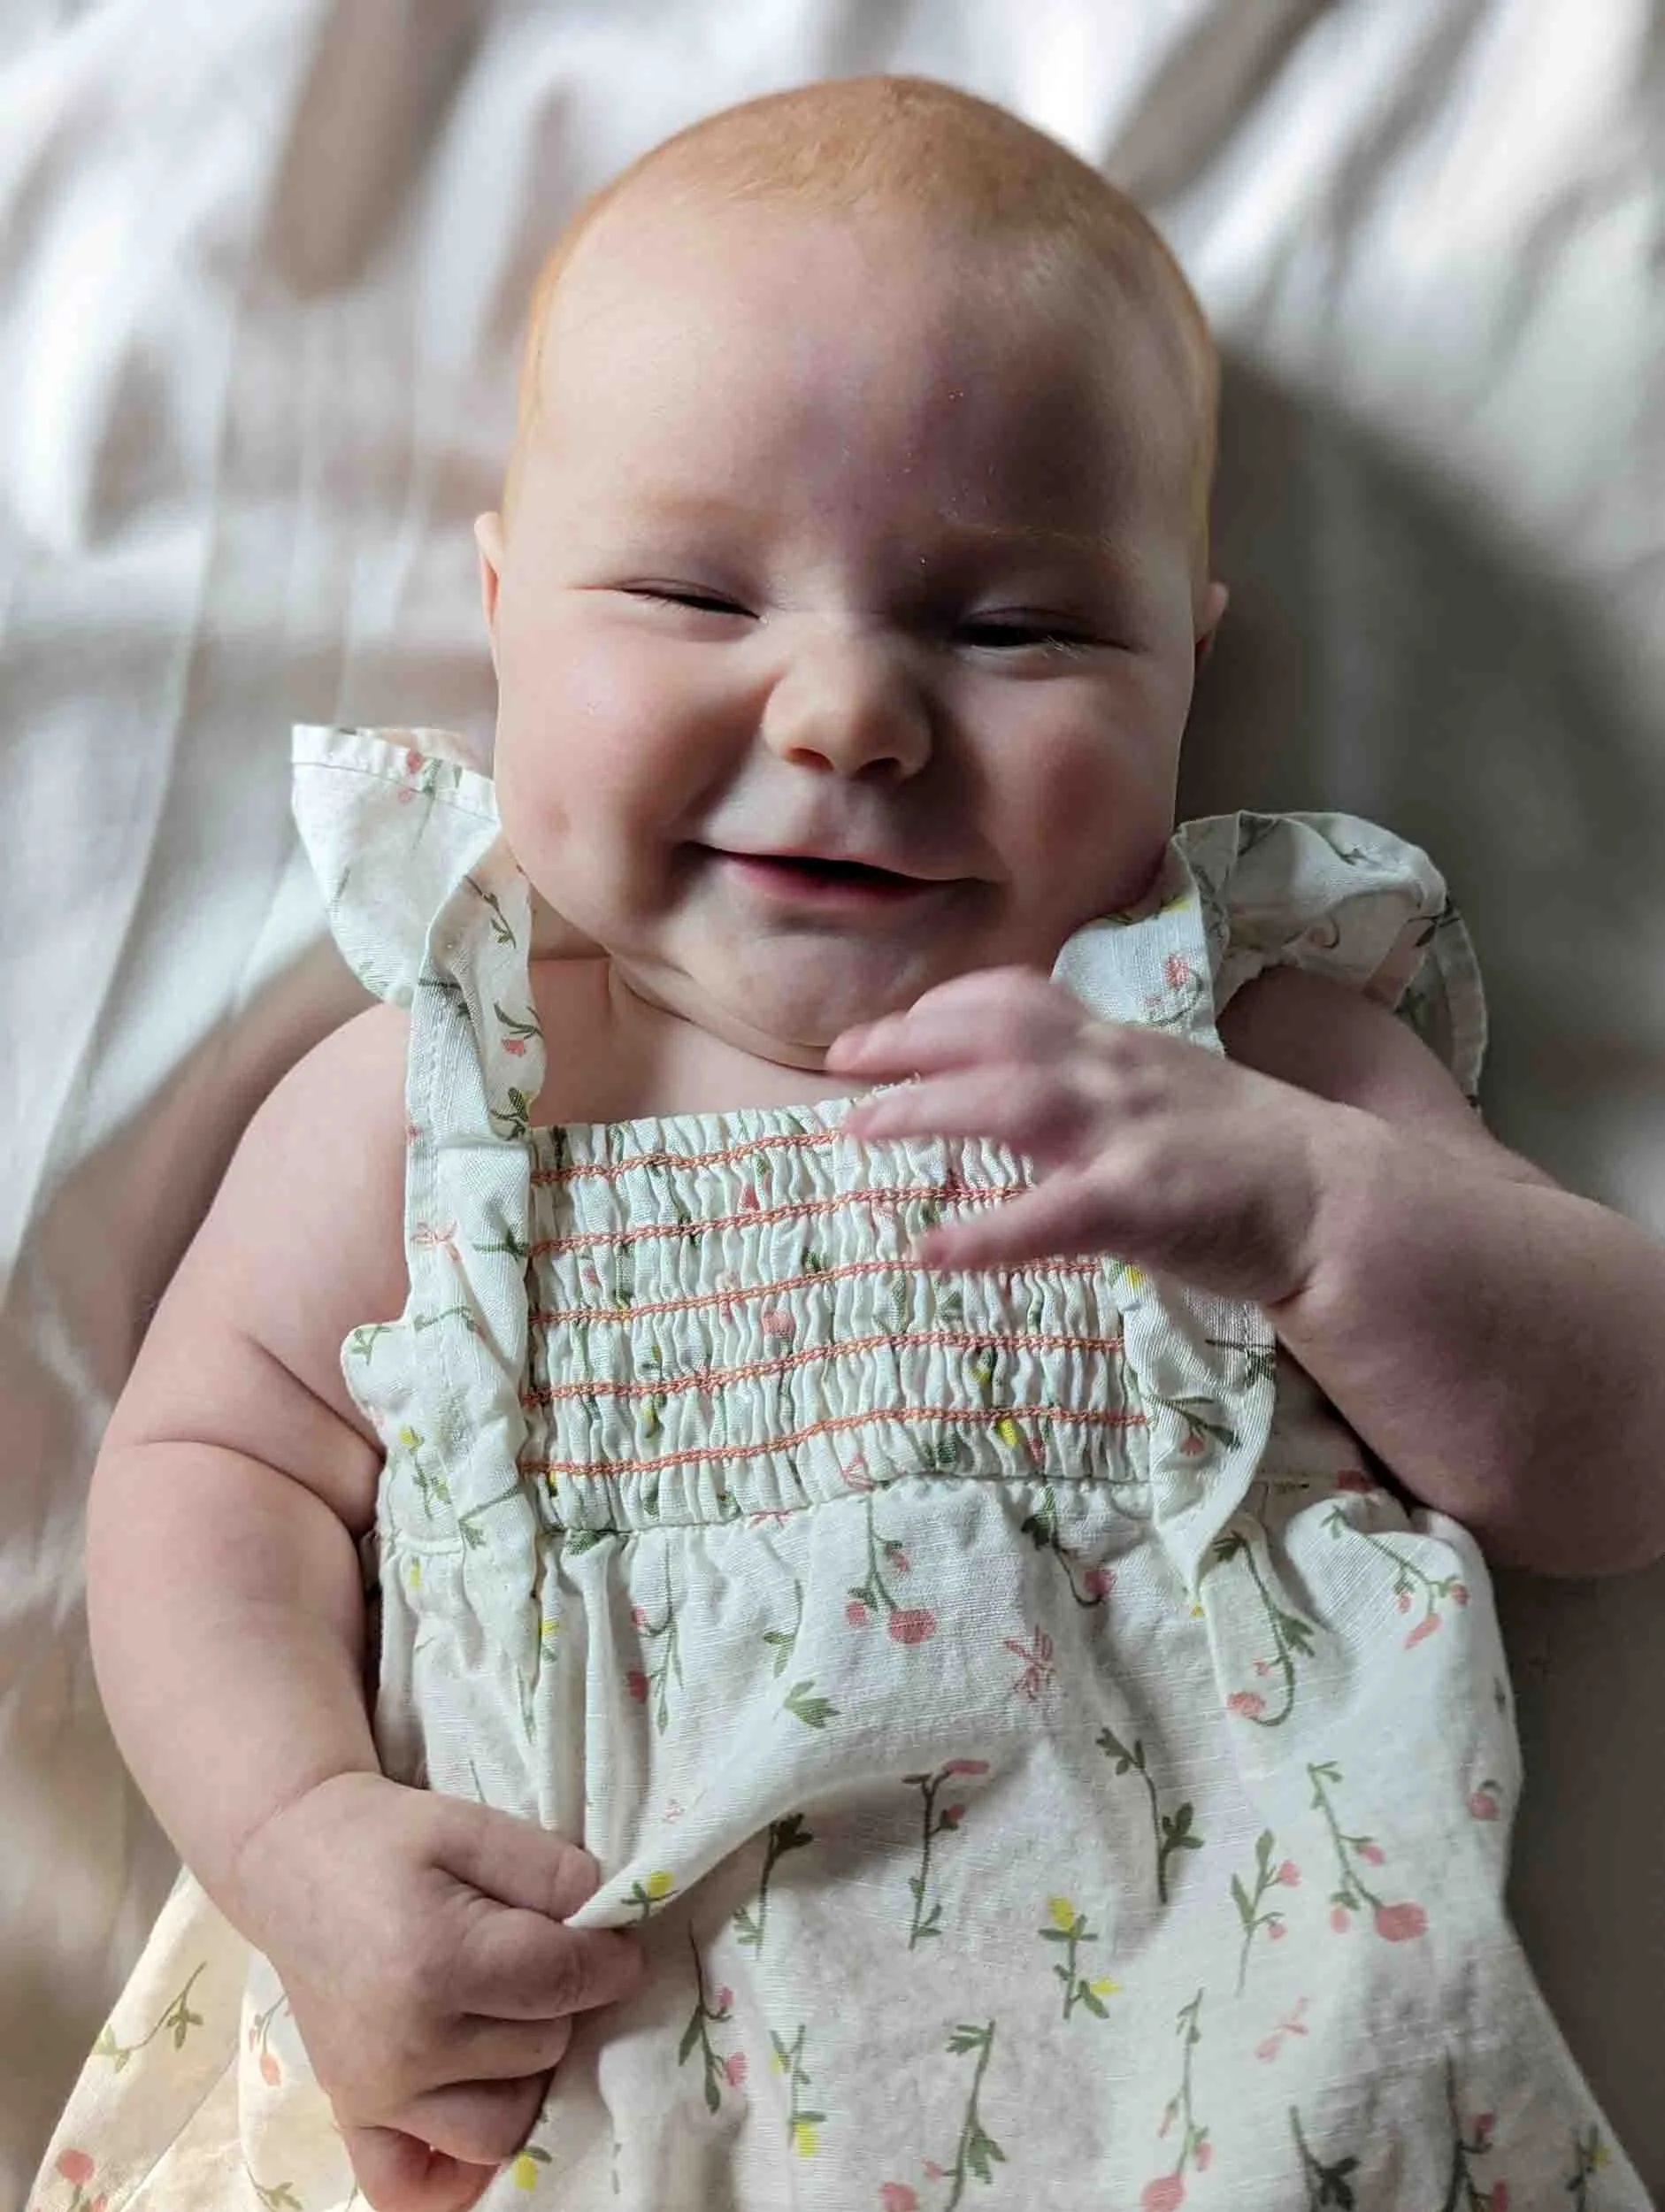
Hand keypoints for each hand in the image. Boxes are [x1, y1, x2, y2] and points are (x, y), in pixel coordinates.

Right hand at [232, 1772, 643, 2211]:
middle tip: (529, 1956)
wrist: (290, 1862)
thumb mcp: (471, 1826)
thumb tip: (612, 1922)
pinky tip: (470, 2103)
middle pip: (545, 2048)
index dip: (608, 1956)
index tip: (612, 1939)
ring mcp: (376, 2094)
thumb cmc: (385, 1839)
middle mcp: (407, 2046)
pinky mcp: (352, 2119)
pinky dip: (455, 2168)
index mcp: (438, 1961)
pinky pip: (417, 2187)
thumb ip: (551, 1871)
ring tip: (500, 2017)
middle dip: (557, 2001)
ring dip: (522, 2074)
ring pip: (505, 2124)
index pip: (565, 1981)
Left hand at [829, 966, 1333, 1304]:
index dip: (946, 1005)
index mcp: (1121, 1047)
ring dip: (921, 1111)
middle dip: (907, 1041)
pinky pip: (1047, 1217)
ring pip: (1005, 1103)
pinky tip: (930, 1251)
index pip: (1020, 997)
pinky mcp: (1140, 1204)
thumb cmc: (1253, 1154)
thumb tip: (1036, 1080)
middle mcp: (1115, 1073)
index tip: (898, 1023)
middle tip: (843, 1061)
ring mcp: (1127, 1135)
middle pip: (991, 1035)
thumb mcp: (1173, 1088)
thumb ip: (1106, 1078)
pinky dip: (983, 1235)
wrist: (1340, 1200)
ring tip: (857, 1131)